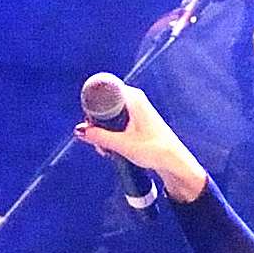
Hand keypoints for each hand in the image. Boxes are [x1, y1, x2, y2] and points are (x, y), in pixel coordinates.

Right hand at [70, 79, 205, 200]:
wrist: (173, 161)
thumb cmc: (156, 150)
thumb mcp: (122, 145)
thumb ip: (98, 137)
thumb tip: (80, 130)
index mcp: (133, 98)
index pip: (103, 91)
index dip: (92, 108)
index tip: (90, 123)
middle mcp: (134, 98)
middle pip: (104, 104)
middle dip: (96, 123)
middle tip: (98, 140)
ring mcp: (136, 108)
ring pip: (109, 114)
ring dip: (103, 131)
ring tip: (106, 148)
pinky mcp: (136, 119)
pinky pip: (116, 120)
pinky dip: (111, 132)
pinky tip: (112, 147)